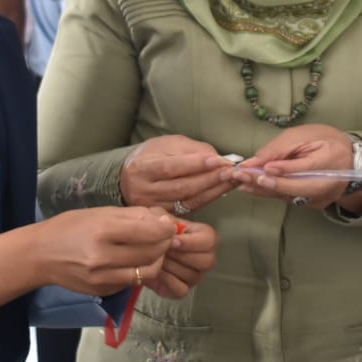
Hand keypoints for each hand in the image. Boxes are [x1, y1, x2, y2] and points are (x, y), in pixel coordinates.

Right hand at [39, 206, 176, 296]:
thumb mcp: (100, 213)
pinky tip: (133, 260)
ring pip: (147, 271)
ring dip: (157, 259)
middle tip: (164, 236)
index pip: (149, 232)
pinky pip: (133, 281)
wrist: (40, 254)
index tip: (168, 225)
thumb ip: (133, 216)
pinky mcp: (103, 290)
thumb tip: (164, 220)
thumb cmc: (70, 227)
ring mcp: (103, 278)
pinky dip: (140, 270)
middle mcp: (103, 257)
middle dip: (165, 244)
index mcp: (102, 230)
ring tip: (152, 249)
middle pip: (152, 253)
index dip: (166, 229)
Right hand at [120, 134, 234, 214]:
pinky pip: (190, 209)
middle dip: (210, 179)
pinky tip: (221, 190)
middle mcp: (143, 191)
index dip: (196, 164)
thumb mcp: (167, 144)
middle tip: (231, 171)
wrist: (129, 178)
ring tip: (231, 180)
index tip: (218, 160)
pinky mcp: (164, 217)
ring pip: (188, 200)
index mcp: (140, 168)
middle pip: (181, 187)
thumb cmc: (151, 157)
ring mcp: (153, 208)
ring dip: (214, 190)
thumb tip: (218, 159)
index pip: (171, 167)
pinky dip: (208, 198)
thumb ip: (192, 150)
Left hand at [145, 220, 218, 298]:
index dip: (191, 242)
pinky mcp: (183, 290)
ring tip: (157, 258)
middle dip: (181, 256)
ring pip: (192, 275)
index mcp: (205, 237)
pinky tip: (157, 272)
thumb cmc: (155, 231)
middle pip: (207, 261)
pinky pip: (181, 290)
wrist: (142, 249)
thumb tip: (170, 224)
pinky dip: (167, 281)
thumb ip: (166, 219)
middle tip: (163, 251)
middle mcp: (206, 258)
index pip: (209, 240)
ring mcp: (196, 276)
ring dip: (171, 267)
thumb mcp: (159, 218)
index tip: (172, 241)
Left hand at [226, 124, 353, 209]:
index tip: (264, 169)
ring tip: (242, 182)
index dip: (285, 169)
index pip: (307, 167)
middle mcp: (329, 182)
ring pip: (291, 196)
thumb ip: (281, 147)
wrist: (349, 159)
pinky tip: (254, 186)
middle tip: (245, 178)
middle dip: (270, 184)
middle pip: (298, 187)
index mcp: (331, 159)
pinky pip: (290, 198)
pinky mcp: (314, 203)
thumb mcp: (304, 134)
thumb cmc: (325, 142)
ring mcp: (322, 196)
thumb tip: (258, 160)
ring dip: (264, 190)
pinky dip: (271, 192)